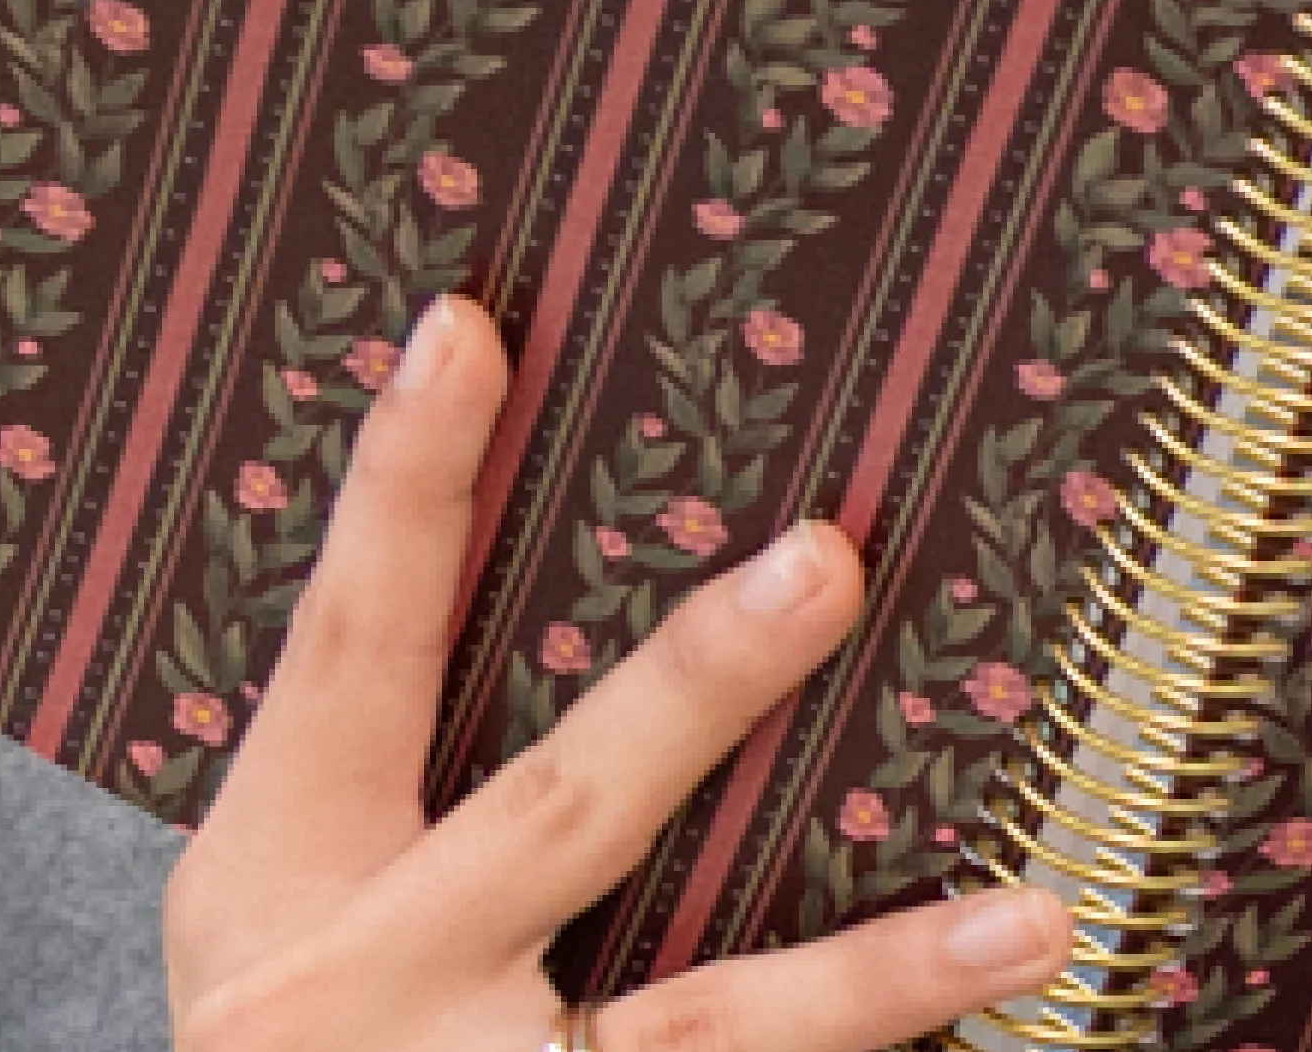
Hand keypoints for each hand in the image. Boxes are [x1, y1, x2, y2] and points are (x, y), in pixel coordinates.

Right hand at [173, 299, 1073, 1051]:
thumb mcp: (292, 923)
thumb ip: (403, 796)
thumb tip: (651, 625)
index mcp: (277, 885)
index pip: (348, 650)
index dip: (401, 491)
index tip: (465, 329)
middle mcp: (359, 988)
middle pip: (559, 810)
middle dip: (699, 687)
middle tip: (830, 563)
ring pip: (698, 1029)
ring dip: (876, 976)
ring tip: (1035, 918)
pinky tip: (999, 1030)